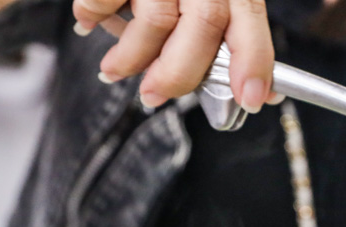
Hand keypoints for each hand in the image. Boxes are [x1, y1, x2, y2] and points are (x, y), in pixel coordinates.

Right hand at [72, 0, 274, 112]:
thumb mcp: (204, 3)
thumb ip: (225, 41)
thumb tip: (253, 91)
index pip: (249, 16)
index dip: (254, 60)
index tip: (250, 98)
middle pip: (205, 23)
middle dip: (178, 74)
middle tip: (153, 95)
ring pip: (157, 19)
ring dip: (131, 58)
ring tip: (114, 69)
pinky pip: (106, 1)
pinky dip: (94, 17)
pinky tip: (92, 22)